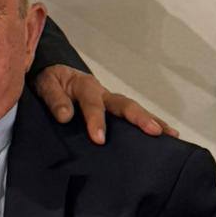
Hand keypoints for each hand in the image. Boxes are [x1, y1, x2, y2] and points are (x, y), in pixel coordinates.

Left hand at [36, 65, 176, 144]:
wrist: (52, 76)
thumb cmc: (50, 82)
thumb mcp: (45, 85)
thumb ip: (54, 99)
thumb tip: (65, 117)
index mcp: (84, 85)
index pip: (92, 103)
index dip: (96, 120)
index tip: (99, 139)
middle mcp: (103, 93)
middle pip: (124, 103)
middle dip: (139, 117)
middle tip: (153, 131)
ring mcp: (111, 103)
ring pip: (134, 110)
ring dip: (151, 121)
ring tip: (170, 135)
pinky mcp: (114, 113)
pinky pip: (132, 118)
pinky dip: (150, 124)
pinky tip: (166, 138)